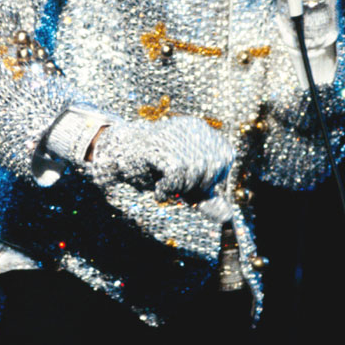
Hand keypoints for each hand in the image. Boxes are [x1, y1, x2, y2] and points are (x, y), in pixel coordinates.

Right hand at [88, 115, 233, 219]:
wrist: (117, 155)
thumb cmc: (152, 168)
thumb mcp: (184, 183)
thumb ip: (205, 197)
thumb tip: (227, 216)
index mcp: (201, 130)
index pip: (226, 156)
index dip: (213, 177)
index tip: (192, 182)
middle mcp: (191, 128)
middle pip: (212, 167)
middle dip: (196, 186)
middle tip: (175, 187)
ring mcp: (175, 135)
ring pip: (196, 172)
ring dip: (180, 188)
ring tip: (164, 186)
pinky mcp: (160, 146)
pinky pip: (176, 175)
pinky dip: (166, 189)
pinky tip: (157, 189)